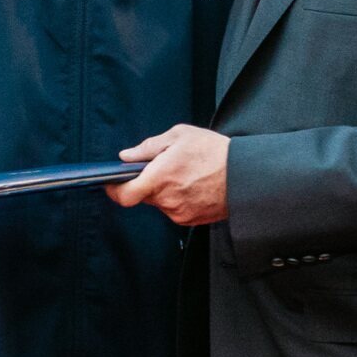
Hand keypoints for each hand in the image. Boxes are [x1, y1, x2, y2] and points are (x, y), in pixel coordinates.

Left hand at [106, 125, 229, 225]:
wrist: (245, 176)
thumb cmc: (214, 152)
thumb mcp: (180, 135)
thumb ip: (149, 147)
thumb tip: (126, 156)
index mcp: (160, 177)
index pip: (124, 195)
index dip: (114, 190)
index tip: (111, 183)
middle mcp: (166, 199)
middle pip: (142, 195)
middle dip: (147, 182)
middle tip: (164, 166)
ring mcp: (178, 212)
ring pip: (159, 202)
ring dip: (163, 190)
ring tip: (184, 174)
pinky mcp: (189, 220)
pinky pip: (173, 209)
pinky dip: (177, 198)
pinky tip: (193, 185)